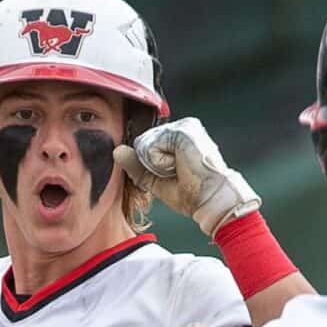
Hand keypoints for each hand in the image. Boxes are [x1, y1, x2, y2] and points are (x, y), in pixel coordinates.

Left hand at [114, 118, 259, 235]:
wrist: (209, 199)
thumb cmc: (190, 193)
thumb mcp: (155, 180)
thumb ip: (137, 165)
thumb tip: (117, 151)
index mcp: (178, 135)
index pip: (145, 144)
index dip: (151, 164)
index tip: (174, 174)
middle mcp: (181, 127)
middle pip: (142, 143)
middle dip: (152, 164)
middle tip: (177, 172)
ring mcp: (183, 126)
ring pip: (145, 144)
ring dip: (157, 164)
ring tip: (179, 169)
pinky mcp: (182, 131)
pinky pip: (151, 147)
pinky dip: (160, 162)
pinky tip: (179, 165)